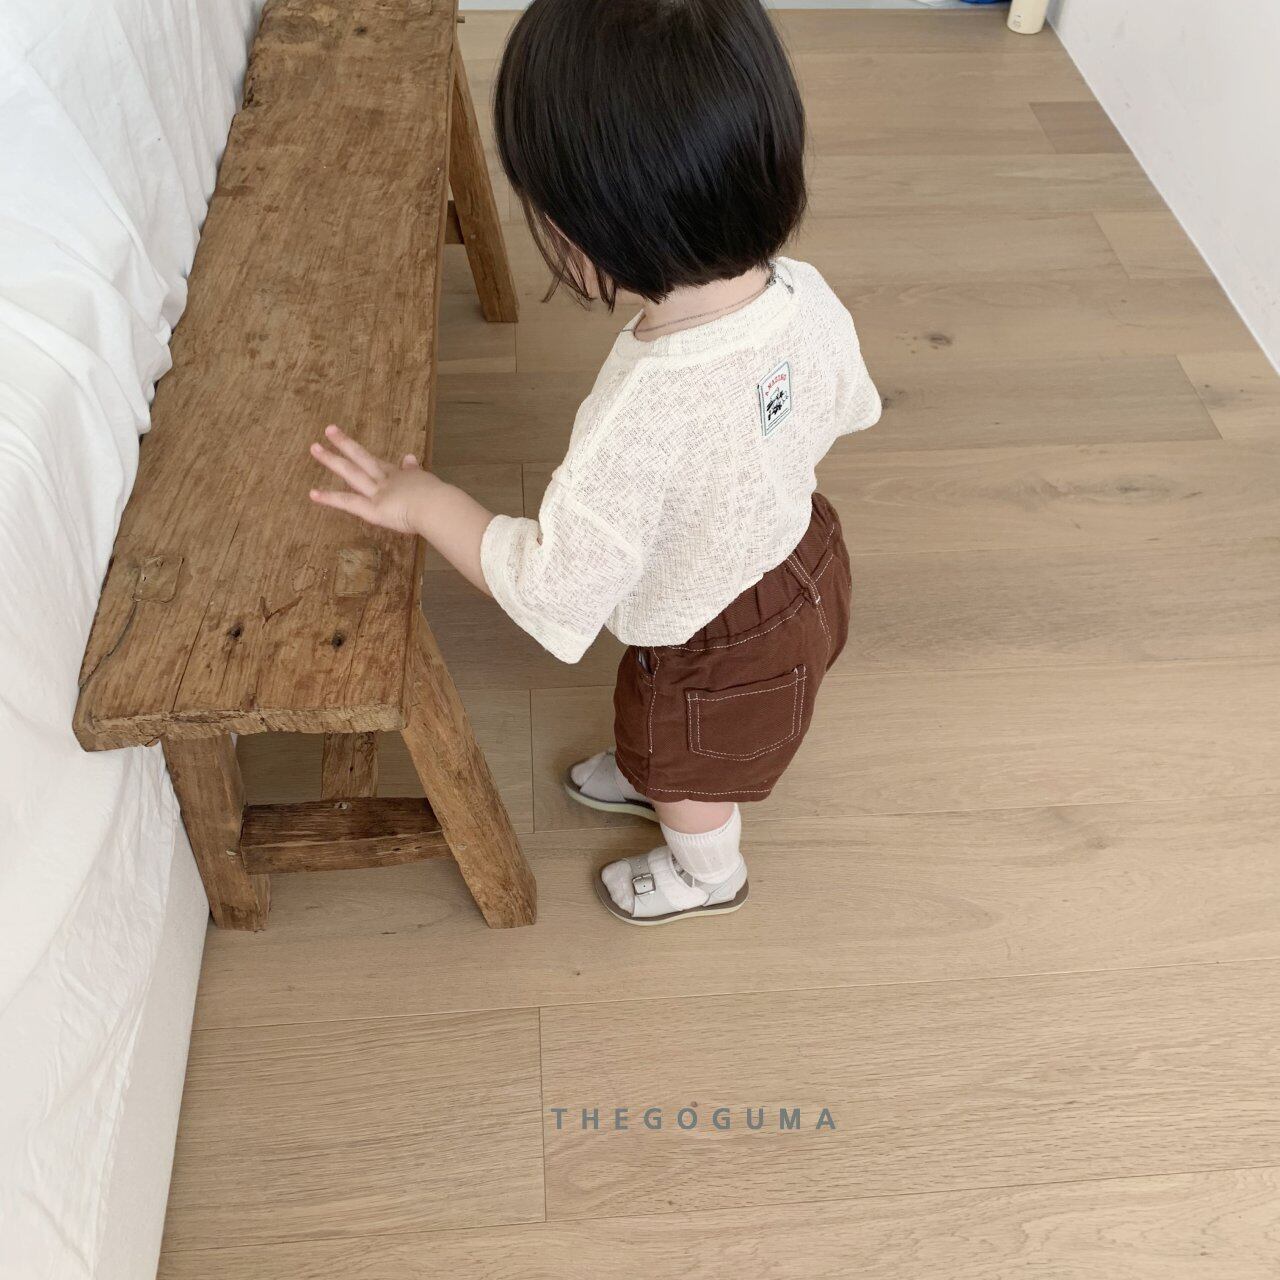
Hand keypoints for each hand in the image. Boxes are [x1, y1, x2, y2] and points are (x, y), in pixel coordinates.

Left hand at [308, 424, 436, 534]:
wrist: (437, 506)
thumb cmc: (441, 500)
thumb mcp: (429, 481)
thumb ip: (417, 471)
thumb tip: (410, 456)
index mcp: (404, 476)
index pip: (387, 466)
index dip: (378, 461)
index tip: (370, 452)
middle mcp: (387, 480)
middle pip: (362, 458)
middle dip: (346, 444)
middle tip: (330, 430)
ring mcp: (377, 492)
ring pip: (351, 472)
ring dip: (332, 460)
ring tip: (314, 448)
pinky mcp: (372, 509)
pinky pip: (348, 502)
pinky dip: (330, 498)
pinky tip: (313, 494)